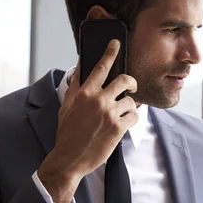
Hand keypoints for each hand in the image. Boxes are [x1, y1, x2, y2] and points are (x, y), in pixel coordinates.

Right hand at [38, 40, 137, 202]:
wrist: (69, 159)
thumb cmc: (67, 133)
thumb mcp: (67, 106)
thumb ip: (76, 87)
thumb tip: (81, 69)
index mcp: (84, 93)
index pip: (100, 67)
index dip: (110, 53)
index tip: (116, 43)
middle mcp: (98, 101)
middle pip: (124, 80)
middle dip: (131, 82)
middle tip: (131, 86)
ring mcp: (109, 114)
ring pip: (131, 101)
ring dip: (130, 106)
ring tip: (122, 113)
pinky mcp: (118, 128)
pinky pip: (135, 117)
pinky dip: (132, 119)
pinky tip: (124, 124)